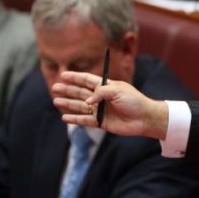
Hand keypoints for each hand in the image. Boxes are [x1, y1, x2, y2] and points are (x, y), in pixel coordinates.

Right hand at [52, 71, 168, 139]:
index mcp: (106, 86)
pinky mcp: (102, 122)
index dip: (76, 77)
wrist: (144, 118)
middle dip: (68, 90)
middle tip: (54, 87)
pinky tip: (65, 118)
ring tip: (56, 101)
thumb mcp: (117, 91)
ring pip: (81, 106)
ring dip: (68, 103)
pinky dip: (75, 119)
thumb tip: (87, 102)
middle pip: (81, 92)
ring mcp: (101, 110)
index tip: (63, 75)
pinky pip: (85, 120)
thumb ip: (101, 93)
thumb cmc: (134, 101)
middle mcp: (102, 97)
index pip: (87, 80)